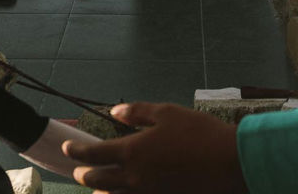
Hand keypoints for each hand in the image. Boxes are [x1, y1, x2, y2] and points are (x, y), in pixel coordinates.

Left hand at [64, 103, 246, 193]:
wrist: (230, 164)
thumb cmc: (200, 133)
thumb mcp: (167, 113)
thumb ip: (137, 112)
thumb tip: (114, 112)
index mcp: (133, 151)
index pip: (95, 153)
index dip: (77, 151)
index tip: (67, 148)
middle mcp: (135, 177)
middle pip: (99, 181)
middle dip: (85, 176)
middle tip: (77, 173)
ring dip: (102, 193)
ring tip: (96, 191)